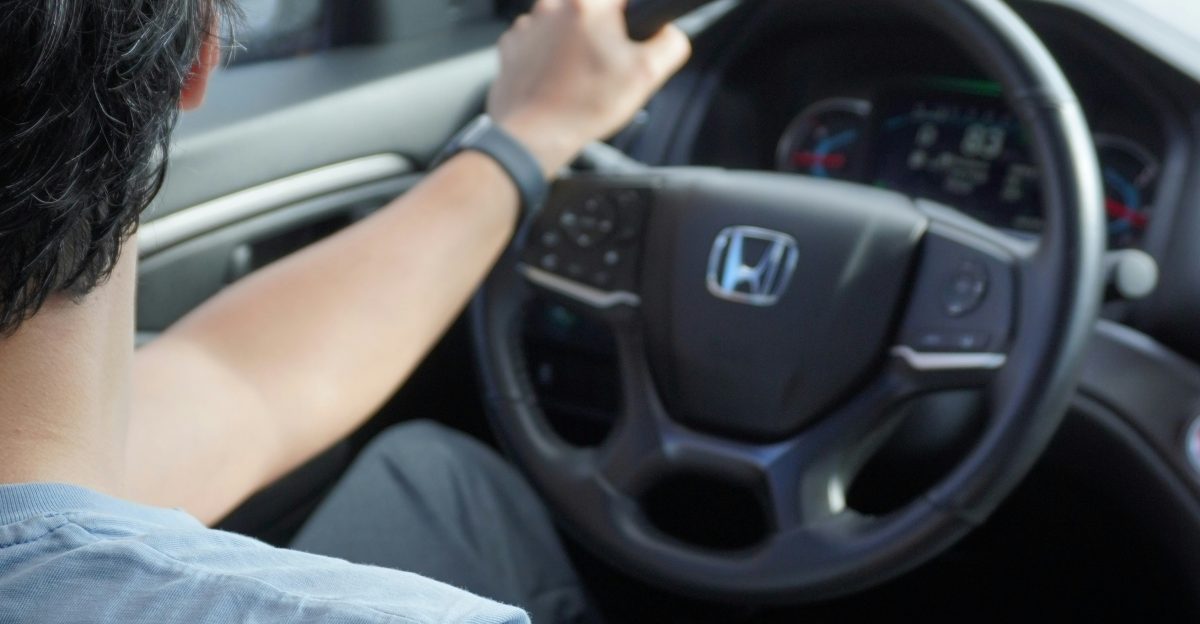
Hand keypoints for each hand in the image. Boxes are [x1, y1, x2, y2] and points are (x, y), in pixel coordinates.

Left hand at [487, 0, 691, 176]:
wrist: (533, 135)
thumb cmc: (584, 106)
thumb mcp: (646, 75)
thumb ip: (669, 44)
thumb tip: (669, 33)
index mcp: (588, 5)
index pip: (623, 0)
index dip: (631, 22)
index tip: (628, 42)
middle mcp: (553, 5)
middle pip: (593, 11)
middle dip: (601, 34)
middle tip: (603, 66)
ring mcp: (528, 24)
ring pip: (564, 24)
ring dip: (574, 44)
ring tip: (578, 78)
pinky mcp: (512, 44)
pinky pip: (539, 41)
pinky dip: (549, 57)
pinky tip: (557, 81)